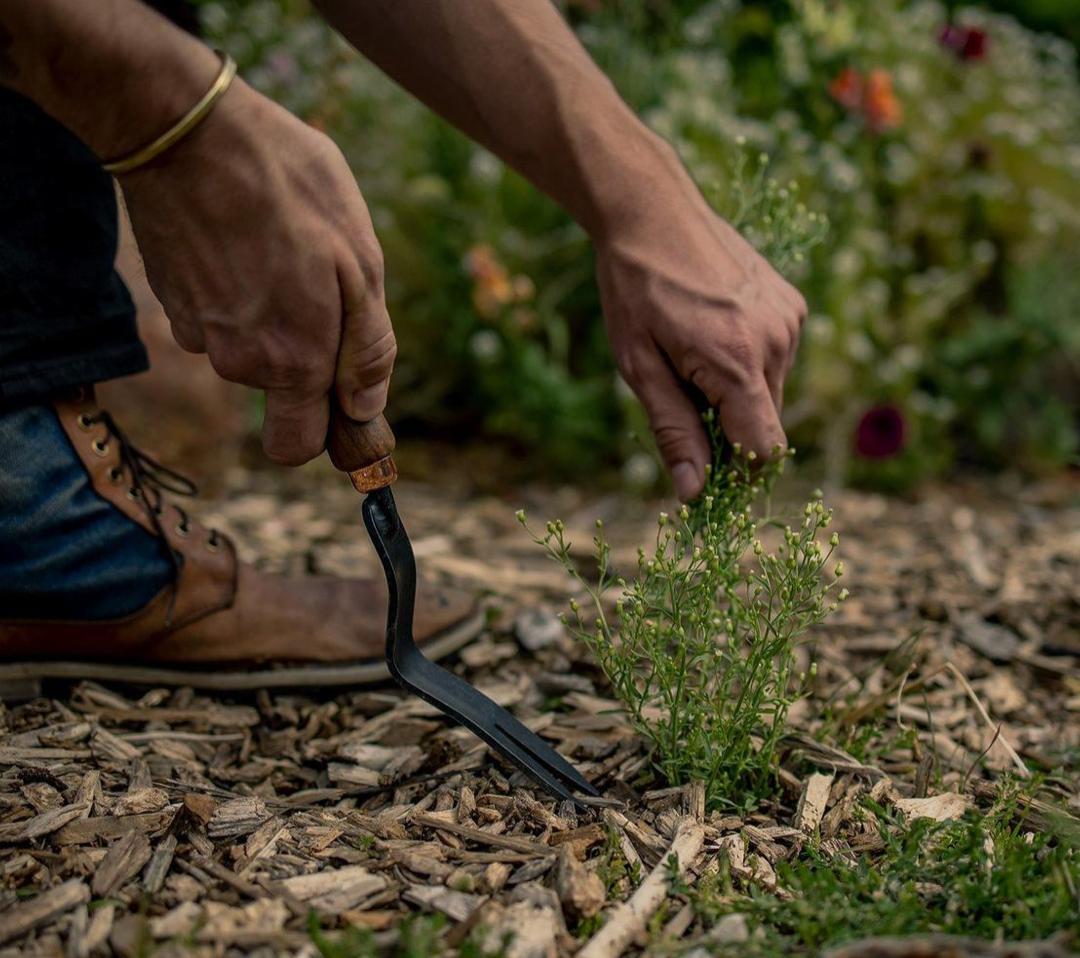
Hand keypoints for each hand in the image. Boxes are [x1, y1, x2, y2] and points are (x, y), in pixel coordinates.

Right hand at [118, 79, 394, 464]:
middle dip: (308, 353)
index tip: (342, 399)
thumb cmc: (289, 187)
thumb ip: (367, 347)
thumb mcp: (360, 261)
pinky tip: (244, 237)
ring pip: (251, 347)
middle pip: (282, 389)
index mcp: (292, 360)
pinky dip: (237, 289)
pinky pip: (219, 316)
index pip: (297, 447)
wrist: (185, 129)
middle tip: (321, 285)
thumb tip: (364, 407)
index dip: (325, 430)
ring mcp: (197, 333)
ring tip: (281, 246)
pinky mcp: (171, 301)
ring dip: (274, 312)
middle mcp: (238, 362)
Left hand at [597, 189, 805, 501]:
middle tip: (680, 400)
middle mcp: (777, 341)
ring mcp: (790, 318)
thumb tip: (694, 492)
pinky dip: (748, 363)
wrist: (652, 211)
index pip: (764, 450)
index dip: (738, 475)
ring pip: (772, 391)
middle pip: (767, 424)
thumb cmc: (636, 290)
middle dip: (729, 430)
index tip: (707, 476)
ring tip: (691, 356)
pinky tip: (711, 333)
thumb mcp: (639, 368)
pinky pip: (776, 357)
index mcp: (737, 363)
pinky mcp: (791, 303)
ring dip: (737, 395)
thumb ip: (673, 431)